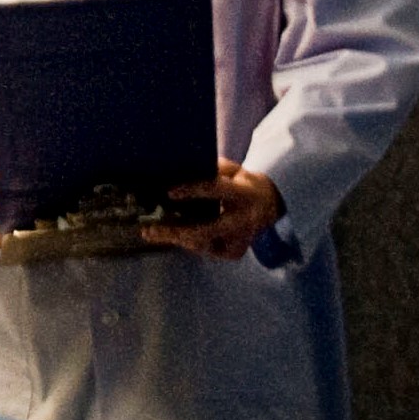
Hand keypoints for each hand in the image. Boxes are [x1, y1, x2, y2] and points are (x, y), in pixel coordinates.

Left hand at [142, 159, 284, 260]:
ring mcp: (240, 240)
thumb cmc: (241, 183)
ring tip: (152, 232)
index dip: (191, 190)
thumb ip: (212, 169)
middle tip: (149, 230)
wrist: (269, 206)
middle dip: (176, 232)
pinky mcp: (235, 252)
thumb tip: (179, 167)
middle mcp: (243, 220)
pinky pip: (205, 250)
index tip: (169, 192)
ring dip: (176, 237)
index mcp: (243, 193)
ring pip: (202, 244)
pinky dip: (189, 242)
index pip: (215, 189)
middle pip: (205, 230)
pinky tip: (175, 236)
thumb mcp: (232, 170)